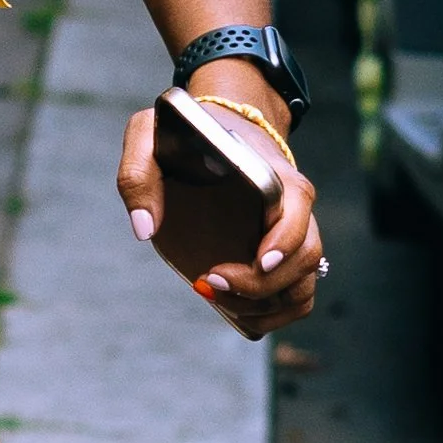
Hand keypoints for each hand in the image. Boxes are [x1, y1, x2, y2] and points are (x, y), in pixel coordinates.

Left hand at [116, 101, 323, 335]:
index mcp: (274, 177)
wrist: (220, 127)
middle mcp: (294, 211)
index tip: (259, 261)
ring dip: (263, 306)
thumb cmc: (188, 133)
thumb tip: (145, 228)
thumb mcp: (151, 132)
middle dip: (259, 285)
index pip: (298, 214)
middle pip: (304, 260)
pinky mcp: (283, 260)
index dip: (285, 244)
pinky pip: (294, 300)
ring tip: (214, 294)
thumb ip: (138, 171)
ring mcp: (293, 239)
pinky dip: (270, 315)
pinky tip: (232, 308)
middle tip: (209, 281)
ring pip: (301, 289)